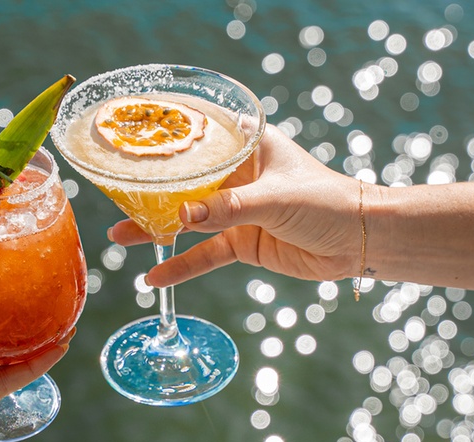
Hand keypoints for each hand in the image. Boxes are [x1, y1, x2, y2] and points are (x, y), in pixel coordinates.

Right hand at [109, 124, 363, 286]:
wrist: (358, 242)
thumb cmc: (327, 201)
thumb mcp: (274, 198)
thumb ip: (227, 208)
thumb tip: (181, 218)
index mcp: (248, 147)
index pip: (202, 134)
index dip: (169, 135)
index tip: (132, 138)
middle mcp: (237, 176)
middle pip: (186, 181)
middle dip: (152, 190)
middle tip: (115, 194)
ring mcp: (236, 211)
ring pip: (188, 220)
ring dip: (156, 229)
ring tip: (119, 236)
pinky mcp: (241, 242)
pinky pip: (204, 254)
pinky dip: (181, 265)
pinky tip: (154, 277)